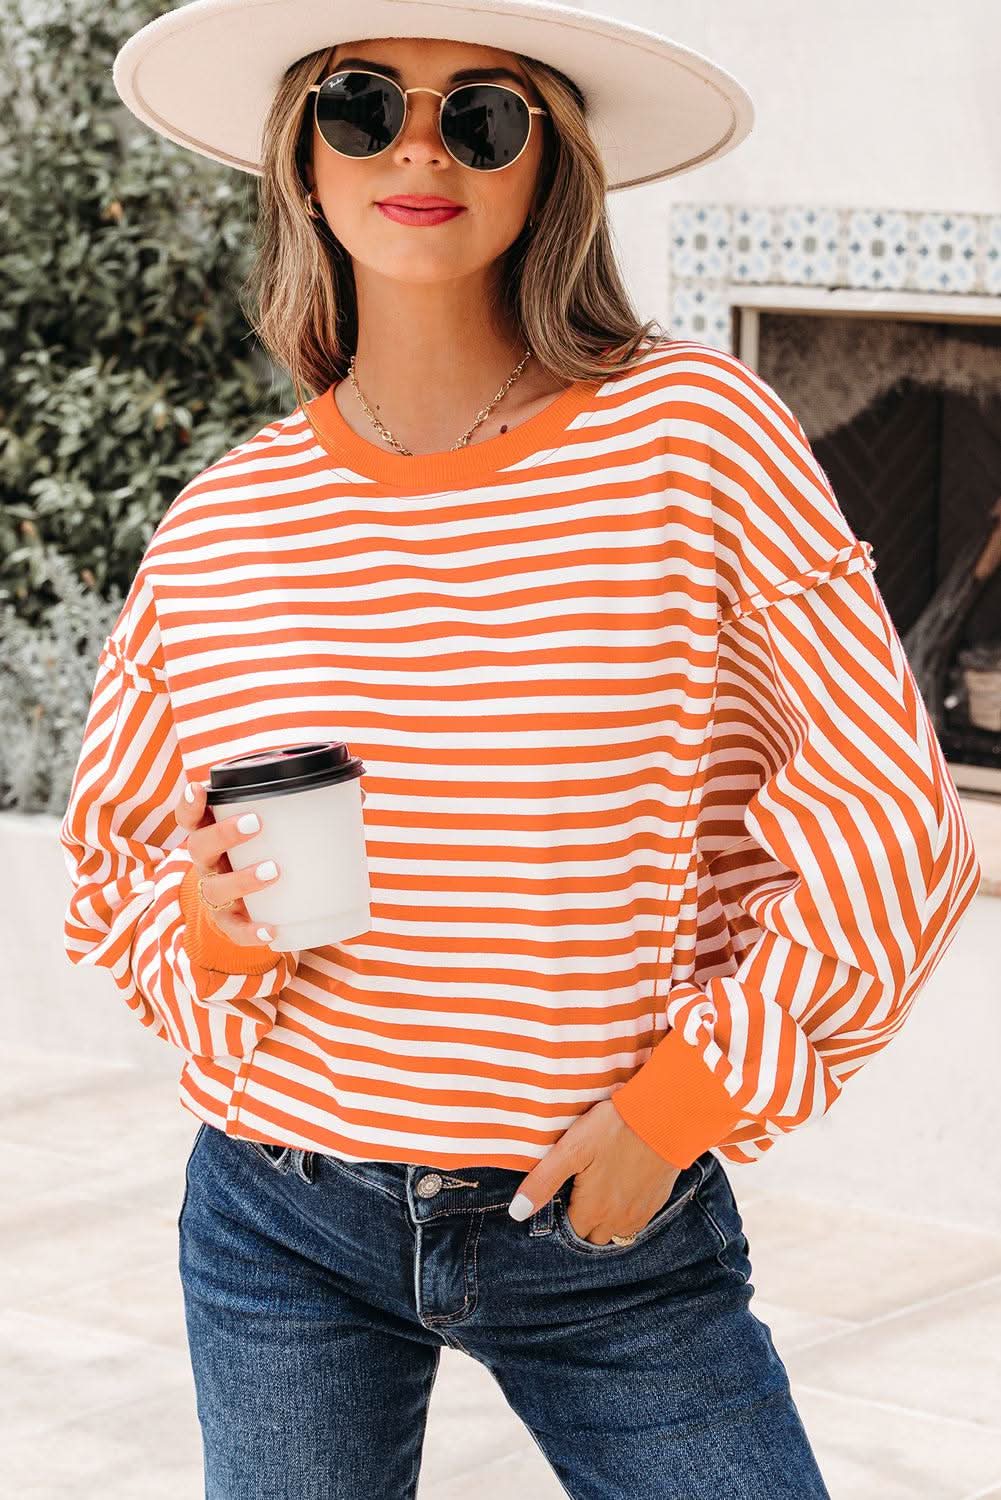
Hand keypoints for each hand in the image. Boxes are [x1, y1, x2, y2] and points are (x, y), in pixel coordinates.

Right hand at [175, 783, 367, 947]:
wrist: (246, 908)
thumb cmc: (263, 855)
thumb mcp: (275, 834)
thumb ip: (311, 811)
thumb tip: (358, 794)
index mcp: (215, 833)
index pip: (191, 816)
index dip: (190, 803)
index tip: (199, 788)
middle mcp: (208, 863)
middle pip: (199, 845)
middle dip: (223, 833)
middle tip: (255, 823)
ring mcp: (215, 894)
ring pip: (215, 888)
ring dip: (242, 878)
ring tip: (274, 871)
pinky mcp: (229, 923)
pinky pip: (235, 930)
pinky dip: (252, 931)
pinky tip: (273, 930)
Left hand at [507, 1098, 683, 1242]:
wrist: (665, 1117)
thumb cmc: (615, 1129)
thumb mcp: (572, 1149)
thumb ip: (544, 1181)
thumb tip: (517, 1213)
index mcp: (593, 1210)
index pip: (571, 1231)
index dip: (563, 1214)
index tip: (562, 1193)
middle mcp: (618, 1220)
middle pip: (593, 1235)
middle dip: (583, 1221)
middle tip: (579, 1191)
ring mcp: (641, 1212)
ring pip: (617, 1231)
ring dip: (606, 1219)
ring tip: (600, 1190)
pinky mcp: (658, 1201)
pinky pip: (637, 1219)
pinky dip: (627, 1211)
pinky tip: (623, 1186)